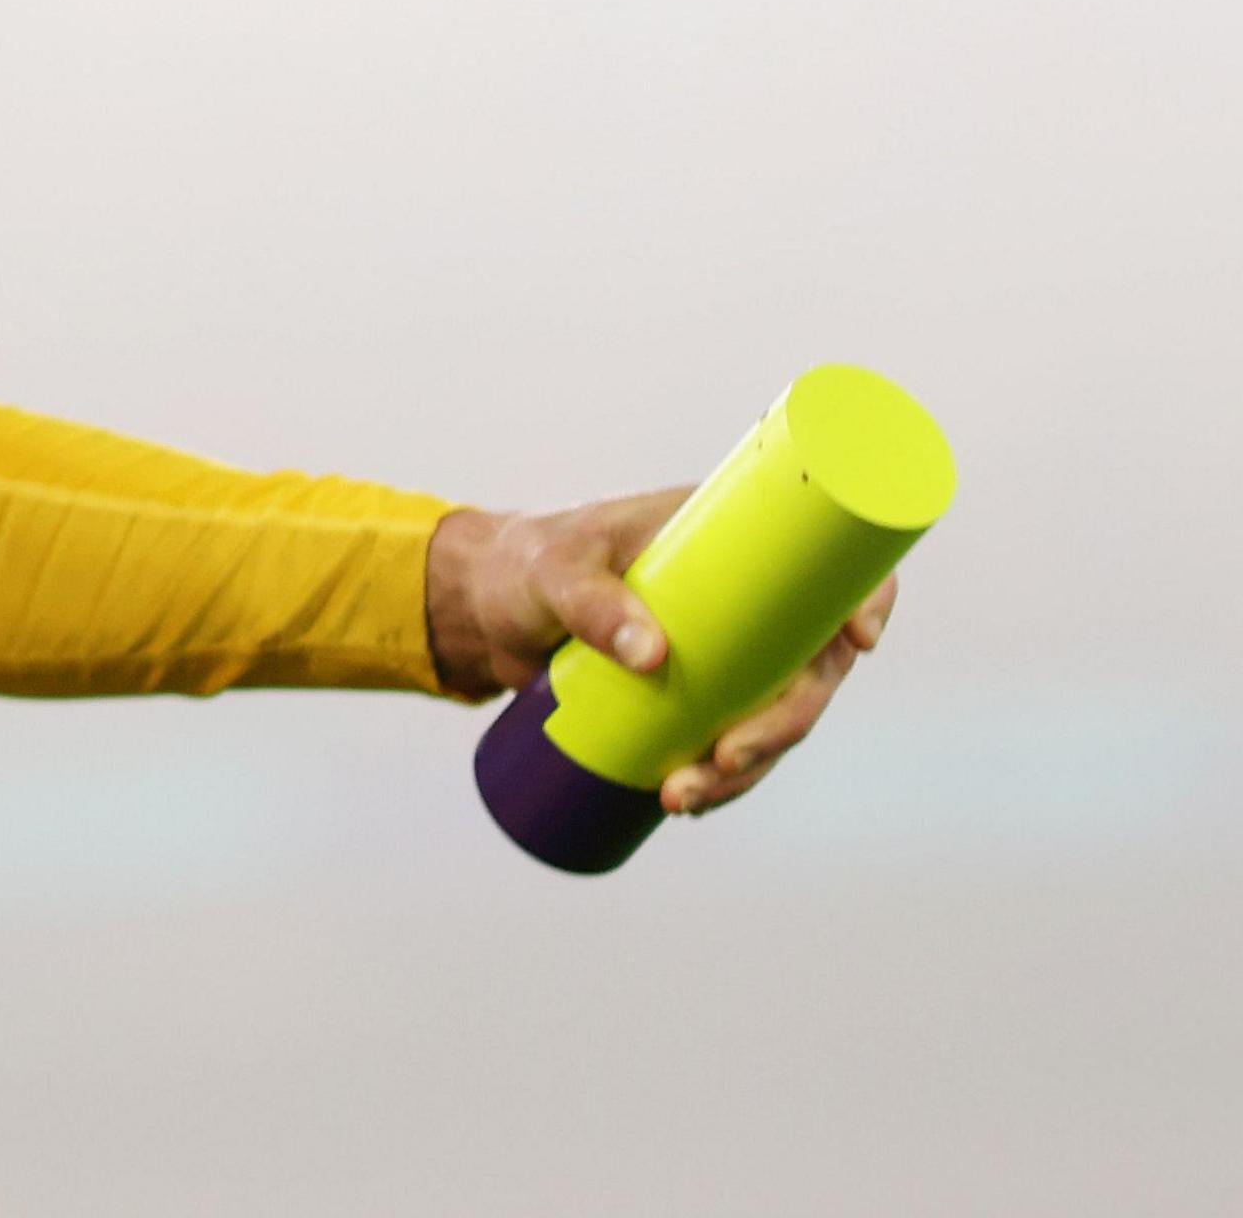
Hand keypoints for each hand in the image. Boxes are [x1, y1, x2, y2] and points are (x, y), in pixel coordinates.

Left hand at [425, 489, 898, 816]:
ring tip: (682, 796)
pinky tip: (687, 802)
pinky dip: (720, 778)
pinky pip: (730, 741)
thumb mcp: (550, 571)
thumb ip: (590, 602)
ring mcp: (723, 654)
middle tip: (728, 759)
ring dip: (747, 767)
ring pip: (772, 715)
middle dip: (785, 722)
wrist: (482, 609)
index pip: (824, 564)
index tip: (856, 642)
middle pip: (810, 664)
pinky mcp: (693, 697)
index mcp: (728, 544)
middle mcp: (742, 602)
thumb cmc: (524, 566)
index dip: (864, 596)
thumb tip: (653, 657)